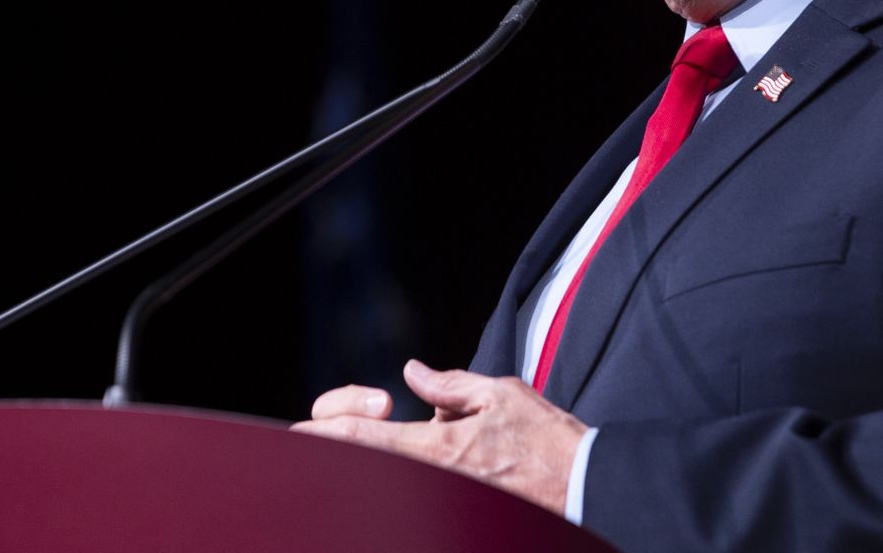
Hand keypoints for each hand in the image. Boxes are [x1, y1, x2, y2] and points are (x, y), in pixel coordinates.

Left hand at [291, 359, 587, 515]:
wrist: (586, 486)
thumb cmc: (549, 441)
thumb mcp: (502, 395)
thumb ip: (451, 385)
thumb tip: (413, 374)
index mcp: (439, 445)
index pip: (365, 437)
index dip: (325, 431)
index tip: (296, 431)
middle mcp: (435, 477)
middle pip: (367, 463)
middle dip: (339, 446)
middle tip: (320, 435)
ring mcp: (446, 496)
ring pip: (391, 478)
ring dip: (376, 460)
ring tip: (369, 447)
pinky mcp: (460, 509)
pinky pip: (421, 489)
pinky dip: (406, 473)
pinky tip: (412, 463)